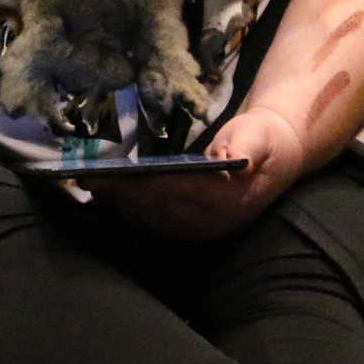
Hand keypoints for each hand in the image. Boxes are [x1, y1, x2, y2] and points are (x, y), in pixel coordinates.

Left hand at [89, 107, 306, 240]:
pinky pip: (157, 225)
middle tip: (88, 179)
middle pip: (158, 209)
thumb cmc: (262, 139)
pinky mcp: (194, 229)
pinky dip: (131, 213)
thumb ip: (247, 145)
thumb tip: (233, 158)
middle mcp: (214, 221)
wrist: (275, 159)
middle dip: (121, 195)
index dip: (143, 185)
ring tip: (92, 188)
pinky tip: (111, 198)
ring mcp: (203, 229)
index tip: (113, 175)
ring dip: (120, 206)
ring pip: (153, 221)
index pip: (178, 192)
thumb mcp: (259, 134)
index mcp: (229, 198)